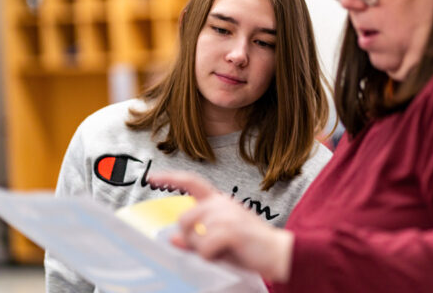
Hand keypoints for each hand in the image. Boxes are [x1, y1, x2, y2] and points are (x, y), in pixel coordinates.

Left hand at [148, 171, 293, 281]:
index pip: (192, 182)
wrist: (279, 253)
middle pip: (184, 218)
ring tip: (225, 250)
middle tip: (211, 248)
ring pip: (193, 235)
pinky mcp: (230, 228)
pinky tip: (229, 253)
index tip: (153, 176)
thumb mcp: (219, 242)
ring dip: (204, 249)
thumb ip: (196, 239)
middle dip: (191, 238)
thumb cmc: (251, 247)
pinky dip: (212, 256)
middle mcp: (222, 202)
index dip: (171, 178)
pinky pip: (204, 247)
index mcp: (220, 201)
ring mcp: (226, 213)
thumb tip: (173, 238)